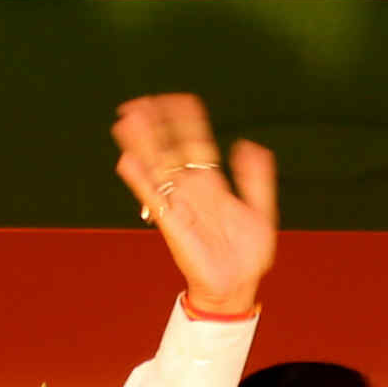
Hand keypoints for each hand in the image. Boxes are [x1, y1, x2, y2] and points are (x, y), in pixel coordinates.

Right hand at [111, 94, 276, 320]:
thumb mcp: (261, 210)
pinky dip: (140, 180)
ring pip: (156, 167)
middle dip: (154, 126)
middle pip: (168, 150)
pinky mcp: (172, 224)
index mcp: (212, 184)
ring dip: (141, 144)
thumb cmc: (248, 255)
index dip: (185, 121)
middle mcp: (192, 190)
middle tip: (139, 102)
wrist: (238, 287)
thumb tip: (247, 144)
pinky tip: (128, 161)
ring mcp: (180, 205)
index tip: (178, 99)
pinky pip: (153, 197)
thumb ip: (255, 177)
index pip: (195, 143)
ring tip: (127, 120)